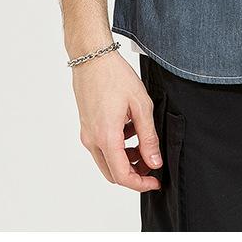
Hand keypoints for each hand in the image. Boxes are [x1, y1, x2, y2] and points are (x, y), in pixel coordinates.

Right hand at [72, 50, 162, 190]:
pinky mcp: (86, 127)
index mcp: (107, 137)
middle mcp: (92, 140)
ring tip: (143, 145)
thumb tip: (154, 162)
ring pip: (106, 162)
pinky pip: (101, 148)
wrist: (92, 58)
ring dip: (126, 161)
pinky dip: (117, 148)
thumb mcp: (141, 105)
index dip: (141, 184)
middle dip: (134, 174)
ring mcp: (87, 134)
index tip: (155, 181)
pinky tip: (130, 130)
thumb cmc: (115, 76)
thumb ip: (148, 137)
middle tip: (152, 165)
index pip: (123, 176)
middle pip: (113, 173)